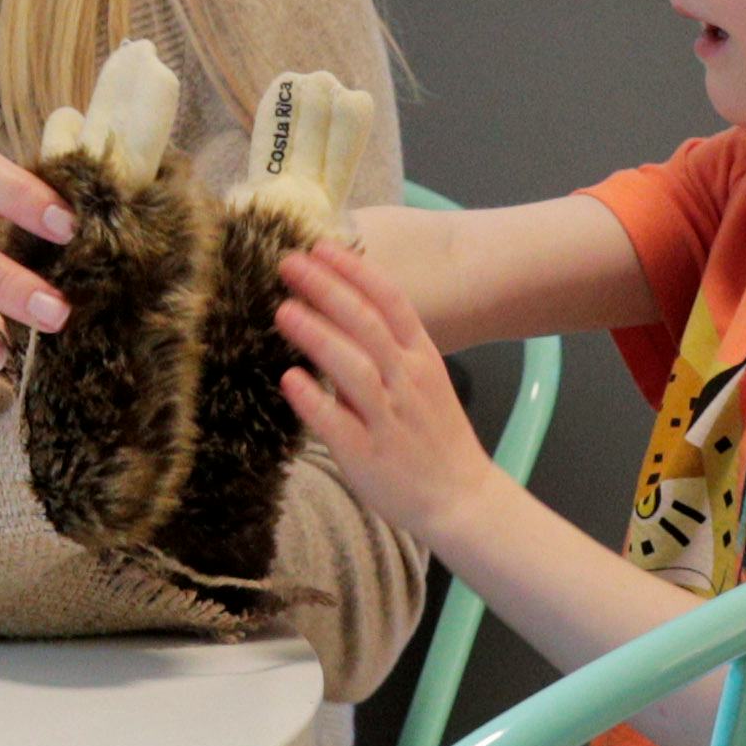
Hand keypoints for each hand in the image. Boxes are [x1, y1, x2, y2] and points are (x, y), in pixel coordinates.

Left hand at [272, 241, 502, 546]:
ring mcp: (389, 419)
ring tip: (283, 311)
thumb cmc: (434, 435)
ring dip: (317, 335)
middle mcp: (408, 382)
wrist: (462, 499)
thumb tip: (334, 311)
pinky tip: (288, 379)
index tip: (321, 246)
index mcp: (422, 358)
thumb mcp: (423, 380)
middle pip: (366, 325)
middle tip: (287, 263)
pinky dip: (313, 400)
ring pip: (353, 368)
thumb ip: (386, 348)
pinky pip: (338, 423)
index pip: (391, 302)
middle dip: (326, 289)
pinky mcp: (369, 456)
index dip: (355, 271)